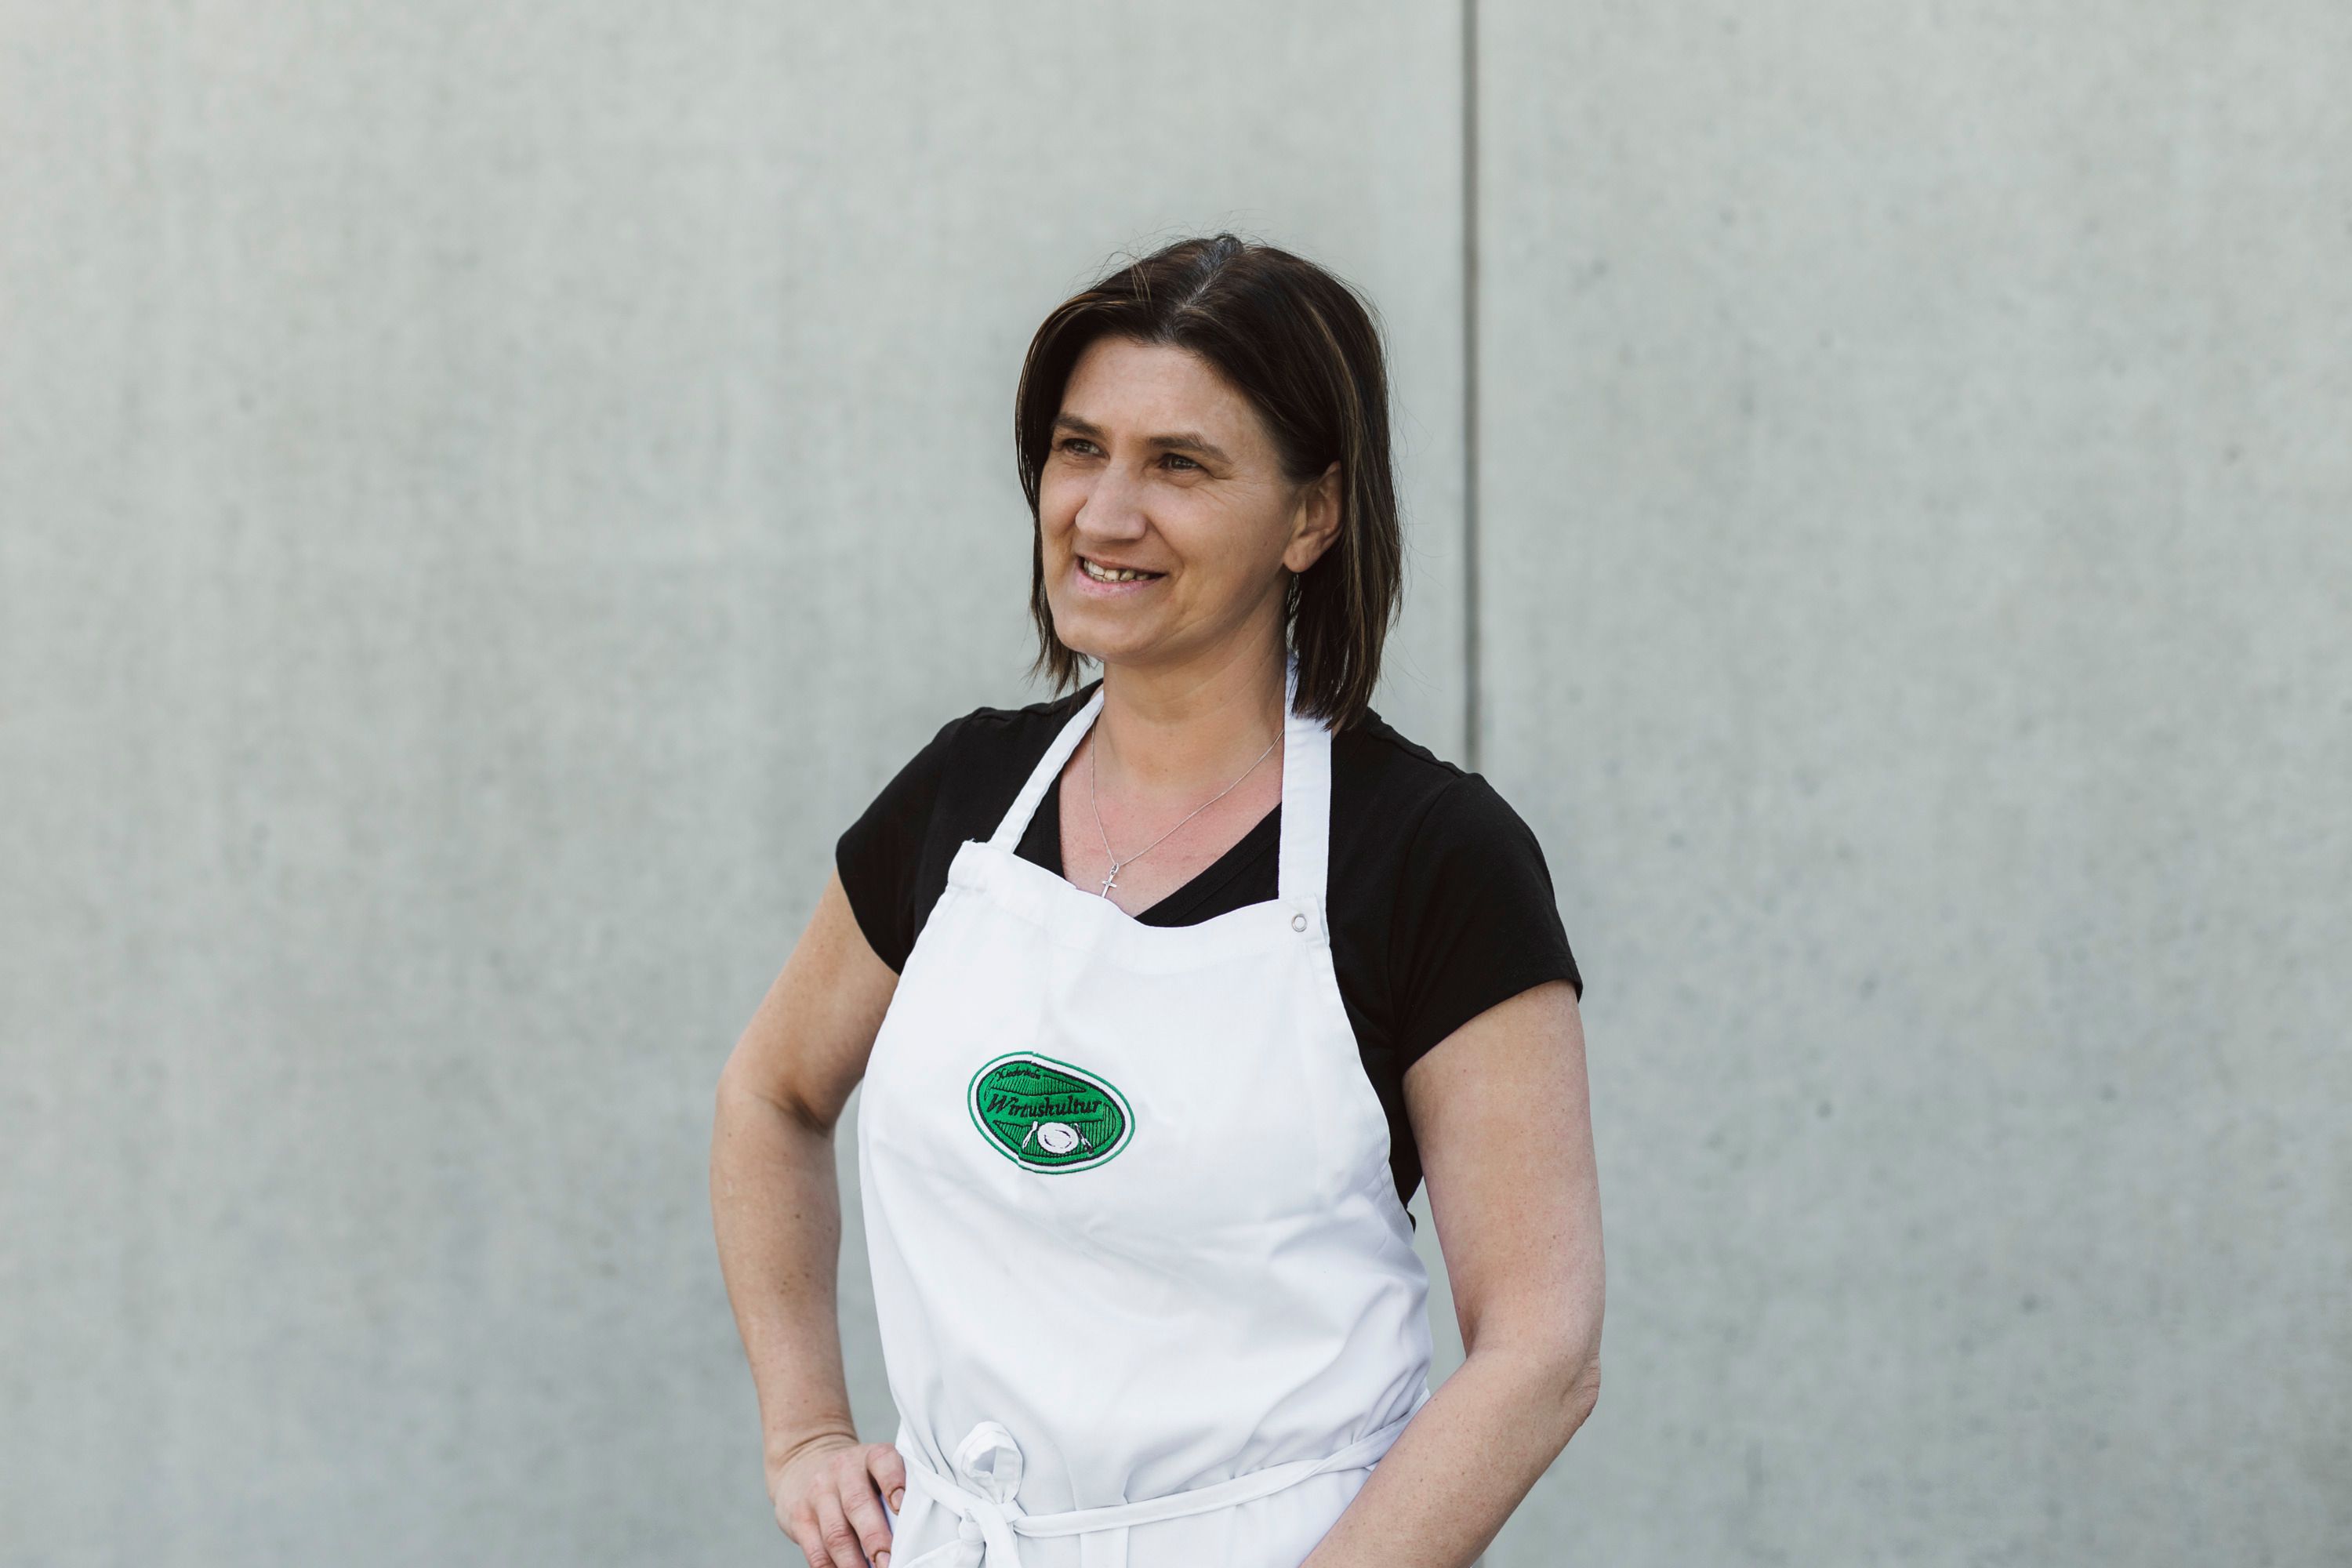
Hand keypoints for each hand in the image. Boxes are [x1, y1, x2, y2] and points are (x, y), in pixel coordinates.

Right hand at [770, 1431, 907, 1567]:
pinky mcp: (800, 1519)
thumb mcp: (876, 1469)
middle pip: (857, 1504)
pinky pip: (816, 1550)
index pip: (882, 1461)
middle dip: (874, 1537)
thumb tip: (914, 1535)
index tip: (901, 1506)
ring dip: (853, 1562)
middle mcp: (843, 1471)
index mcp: (870, 1457)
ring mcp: (818, 1494)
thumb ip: (896, 1492)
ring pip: (836, 1533)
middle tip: (888, 1562)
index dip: (893, 1482)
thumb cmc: (857, 1476)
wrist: (805, 1461)